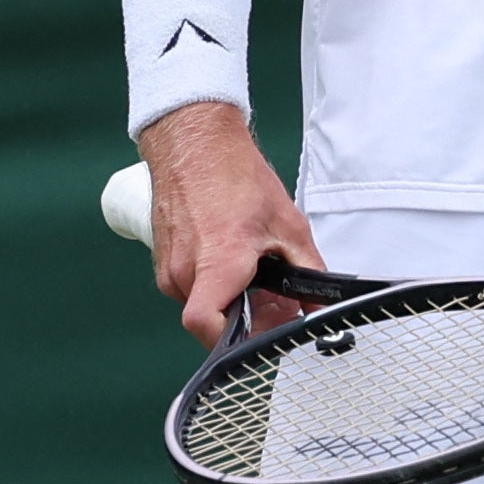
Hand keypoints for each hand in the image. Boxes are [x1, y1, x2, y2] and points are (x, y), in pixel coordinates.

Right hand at [141, 99, 319, 341]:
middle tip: (279, 304)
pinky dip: (216, 285)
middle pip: (214, 320)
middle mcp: (184, 270)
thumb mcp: (289, 226)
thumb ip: (308, 272)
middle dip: (250, 321)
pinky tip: (237, 261)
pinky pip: (191, 287)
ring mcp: (168, 267)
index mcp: (217, 262)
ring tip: (260, 274)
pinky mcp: (163, 261)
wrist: (194, 142)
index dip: (233, 341)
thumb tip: (320, 306)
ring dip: (234, 301)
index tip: (261, 336)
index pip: (205, 324)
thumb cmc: (235, 175)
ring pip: (204, 304)